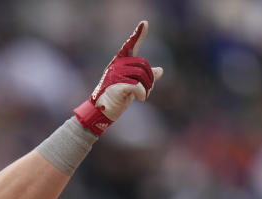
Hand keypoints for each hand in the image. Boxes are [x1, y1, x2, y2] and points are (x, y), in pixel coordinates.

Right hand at [74, 20, 163, 134]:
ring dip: (147, 87)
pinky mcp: (117, 86)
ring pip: (141, 75)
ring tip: (144, 96)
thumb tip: (161, 70)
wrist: (101, 112)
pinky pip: (137, 86)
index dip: (138, 34)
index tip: (145, 23)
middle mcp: (116, 66)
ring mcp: (115, 75)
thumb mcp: (132, 86)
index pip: (130, 46)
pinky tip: (142, 99)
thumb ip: (145, 77)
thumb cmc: (116, 98)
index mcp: (119, 63)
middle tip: (149, 89)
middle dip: (150, 77)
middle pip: (142, 64)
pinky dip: (142, 93)